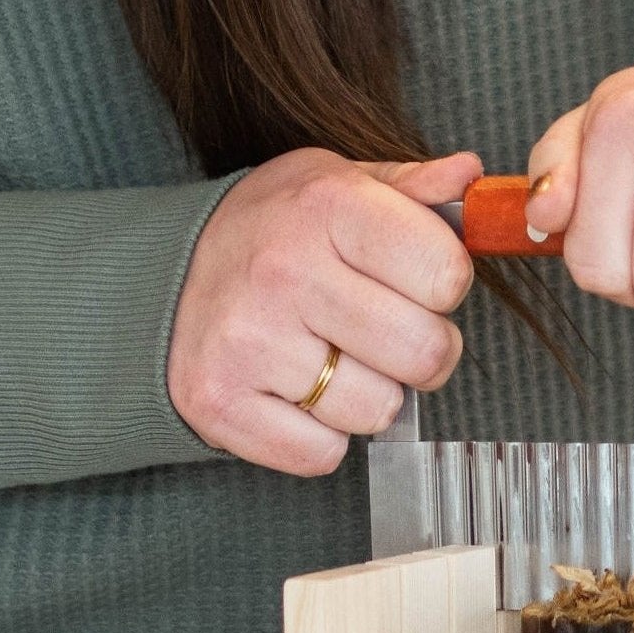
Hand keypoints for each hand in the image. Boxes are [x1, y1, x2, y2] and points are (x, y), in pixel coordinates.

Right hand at [168, 150, 478, 475]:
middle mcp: (285, 271)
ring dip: (370, 395)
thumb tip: (472, 178)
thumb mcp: (337, 182)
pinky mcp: (220, 403)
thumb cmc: (271, 230)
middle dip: (424, 351)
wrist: (162, 276)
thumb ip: (413, 187)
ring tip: (333, 356)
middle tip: (391, 333)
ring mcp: (249, 342)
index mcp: (326, 205)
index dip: (445, 283)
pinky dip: (321, 435)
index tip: (416, 280)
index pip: (447, 273)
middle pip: (425, 352)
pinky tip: (296, 390)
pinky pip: (324, 454)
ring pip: (379, 411)